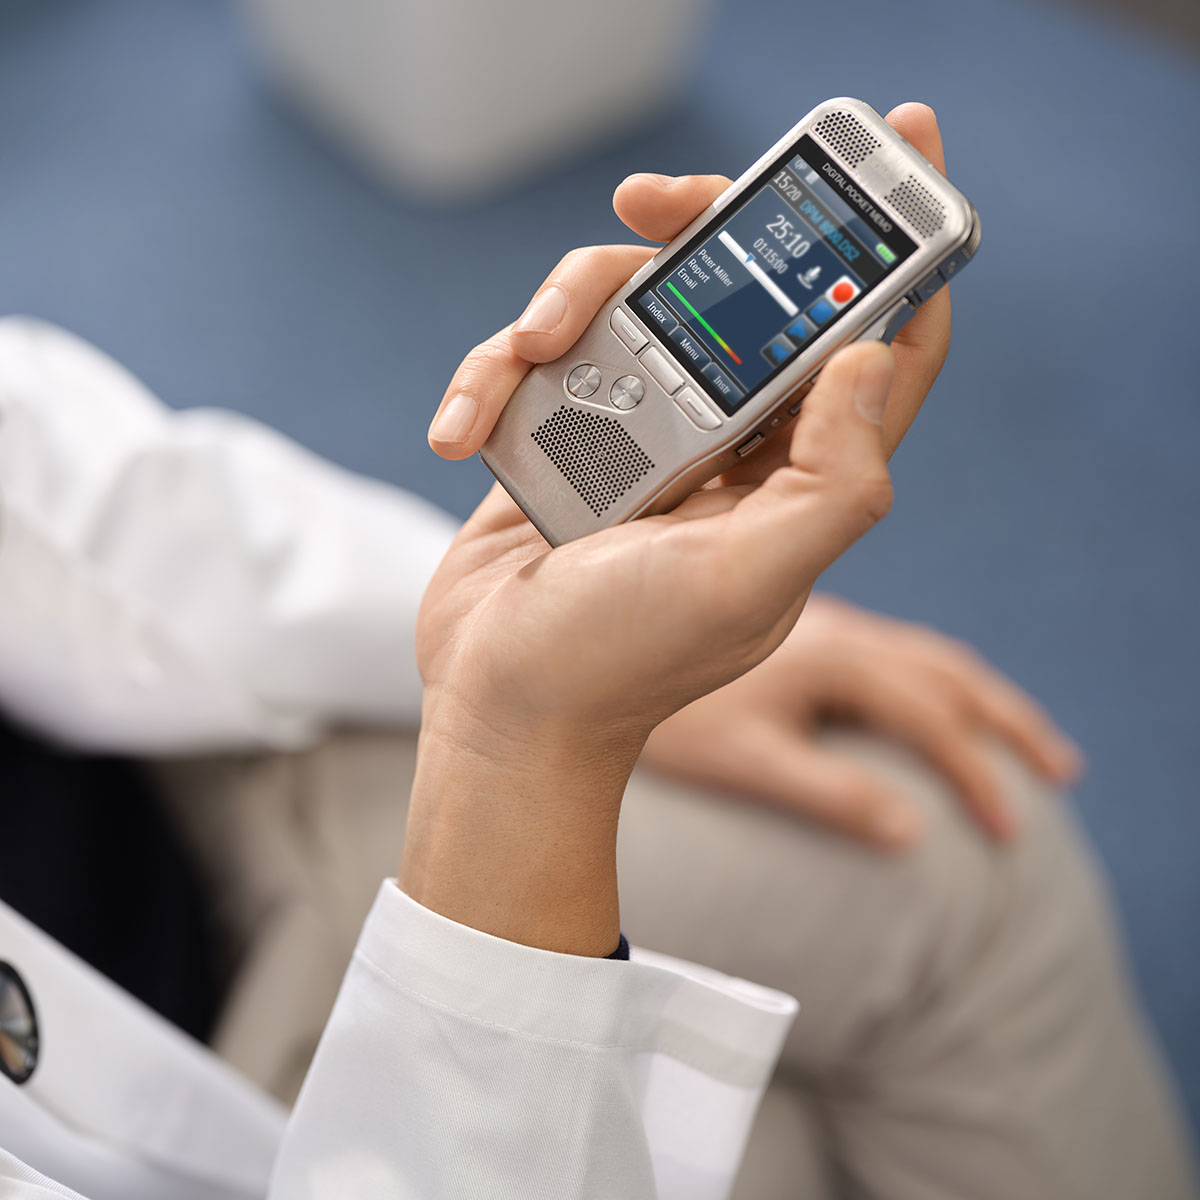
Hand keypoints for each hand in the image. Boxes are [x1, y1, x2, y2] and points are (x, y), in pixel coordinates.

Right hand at [401, 106, 951, 953]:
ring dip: (564, 308)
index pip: (875, 349)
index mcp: (793, 475)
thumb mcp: (751, 580)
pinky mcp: (561, 433)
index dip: (901, 256)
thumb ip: (834, 480)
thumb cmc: (622, 657)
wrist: (503, 700)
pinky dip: (492, 380)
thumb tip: (870, 353)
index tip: (900, 144)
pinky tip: (464, 433)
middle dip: (702, 235)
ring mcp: (639, 435)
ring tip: (524, 359)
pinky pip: (536, 359)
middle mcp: (724, 444)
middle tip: (652, 199)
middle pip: (739, 293)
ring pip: (625, 306)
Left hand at [642, 594, 1083, 850]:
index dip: (978, 772)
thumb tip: (912, 834)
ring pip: (920, 651)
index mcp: (834, 656)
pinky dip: (926, 675)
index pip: (931, 714)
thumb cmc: (655, 712)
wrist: (578, 652)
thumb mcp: (745, 759)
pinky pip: (885, 646)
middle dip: (1005, 722)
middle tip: (1059, 769)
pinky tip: (913, 691)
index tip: (1012, 830)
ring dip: (973, 693)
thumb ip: (827, 792)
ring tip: (1011, 733)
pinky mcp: (796, 629)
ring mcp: (817, 624)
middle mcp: (835, 629)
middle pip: (945, 671)